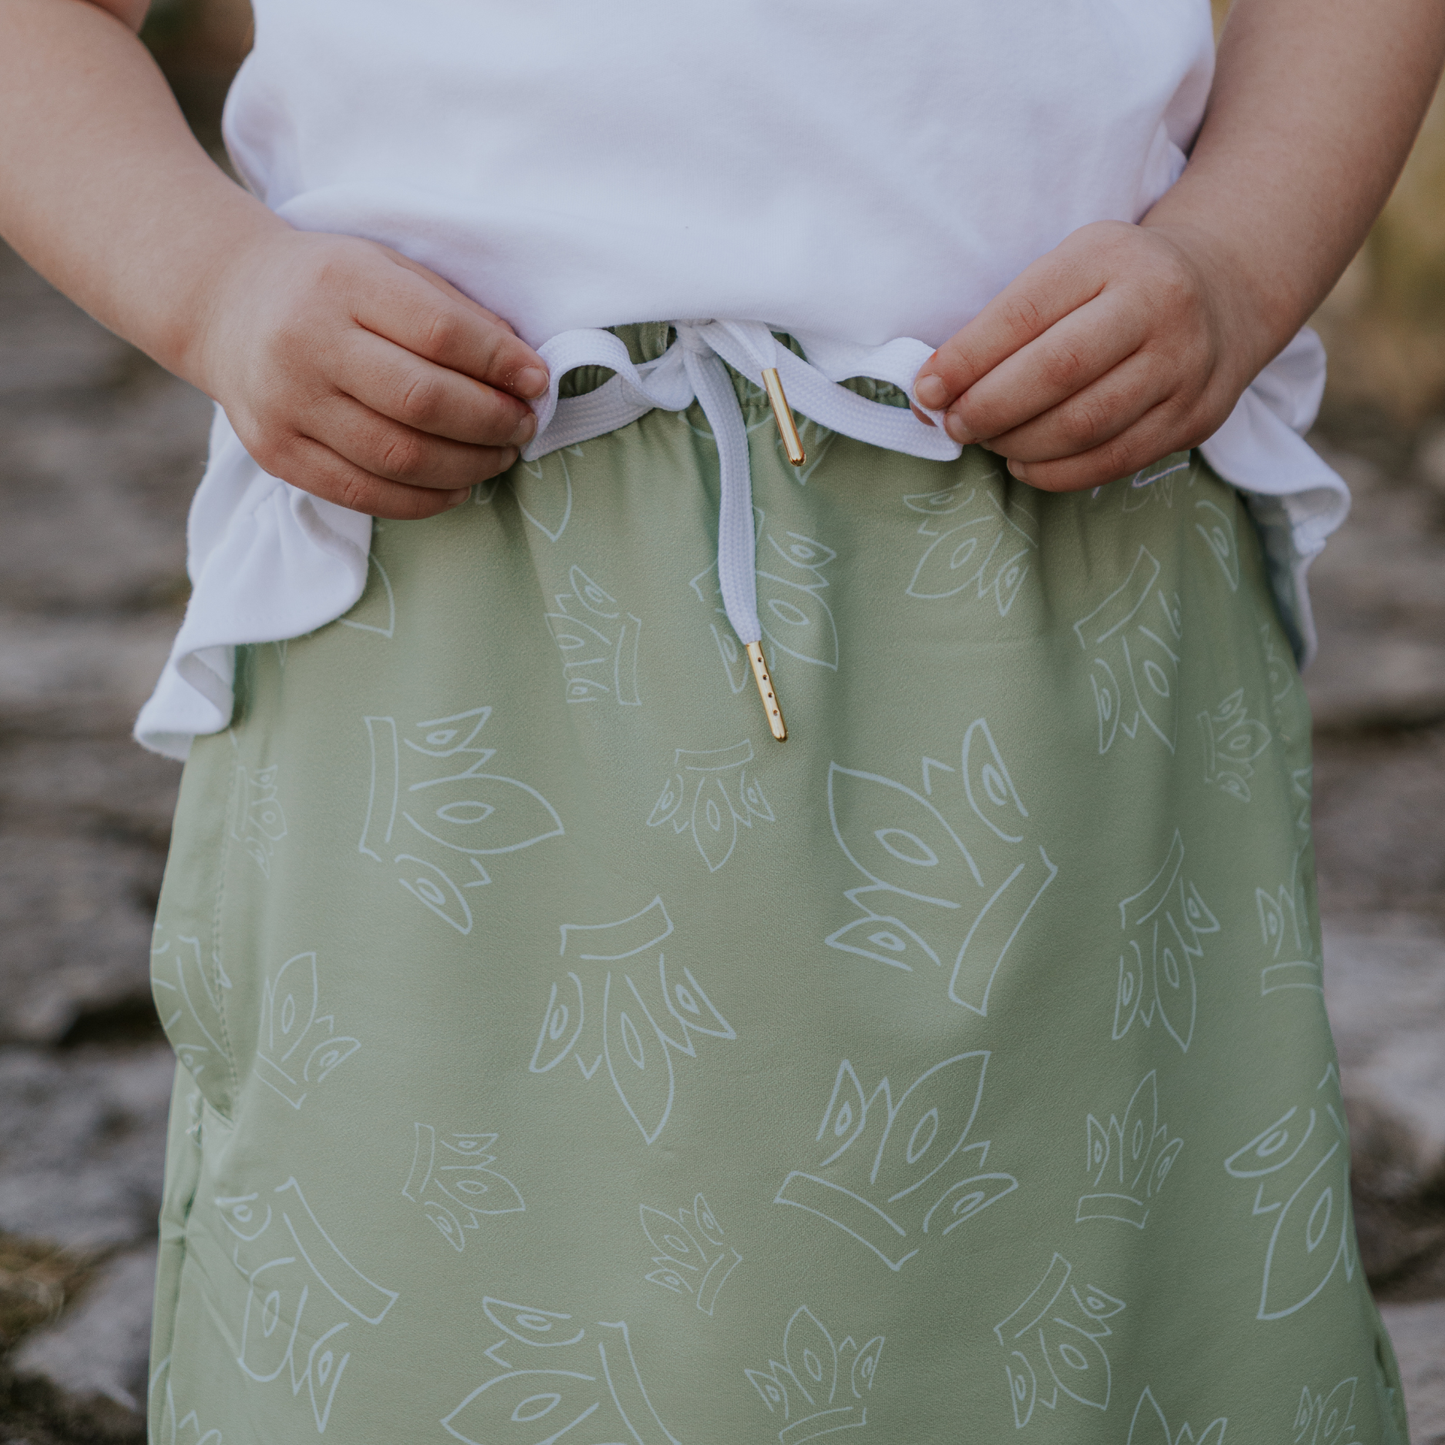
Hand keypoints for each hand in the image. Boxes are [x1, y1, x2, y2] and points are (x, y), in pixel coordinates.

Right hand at [194, 229, 547, 518]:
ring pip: (398, 457)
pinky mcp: (277, 454)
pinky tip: (457, 486)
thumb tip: (524, 373)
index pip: (440, 332)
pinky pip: (364, 493)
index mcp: (340, 282)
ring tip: (499, 456)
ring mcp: (286, 404)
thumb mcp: (386, 269)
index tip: (537, 381)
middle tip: (523, 426)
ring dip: (468, 466)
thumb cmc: (328, 286)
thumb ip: (453, 314)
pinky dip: (425, 499)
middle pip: (423, 402)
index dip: (500, 365)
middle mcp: (305, 343)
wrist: (225, 304)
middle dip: (492, 422)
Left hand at [912, 220, 1266, 492]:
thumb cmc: (1115, 286)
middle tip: (954, 425)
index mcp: (1110, 256)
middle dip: (988, 408)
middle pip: (1056, 372)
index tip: (926, 389)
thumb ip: (1005, 322)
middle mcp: (1157, 305)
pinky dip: (1053, 471)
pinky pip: (1111, 460)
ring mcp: (1183, 365)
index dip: (966, 359)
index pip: (1023, 312)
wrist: (1223, 294)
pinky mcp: (1194, 417)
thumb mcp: (1068, 270)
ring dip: (1017, 443)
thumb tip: (932, 390)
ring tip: (987, 440)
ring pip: (1084, 424)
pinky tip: (1024, 461)